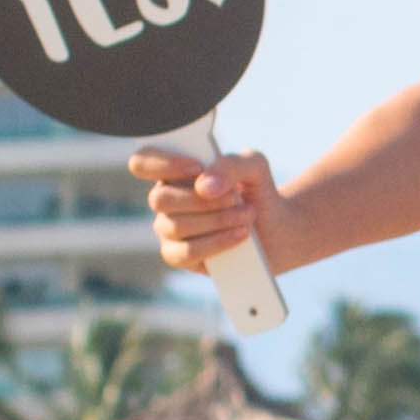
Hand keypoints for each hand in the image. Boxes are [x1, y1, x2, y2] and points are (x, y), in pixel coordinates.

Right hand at [135, 145, 288, 274]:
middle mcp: (166, 200)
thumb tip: (204, 187)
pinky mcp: (181, 256)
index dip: (161, 164)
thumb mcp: (253, 167)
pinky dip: (215, 243)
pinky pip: (185, 253)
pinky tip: (240, 236)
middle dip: (201, 200)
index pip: (142, 162)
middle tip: (236, 198)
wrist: (277, 228)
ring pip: (174, 226)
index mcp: (174, 172)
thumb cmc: (258, 192)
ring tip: (247, 216)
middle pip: (159, 198)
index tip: (196, 168)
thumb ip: (231, 164)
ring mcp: (169, 230)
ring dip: (215, 220)